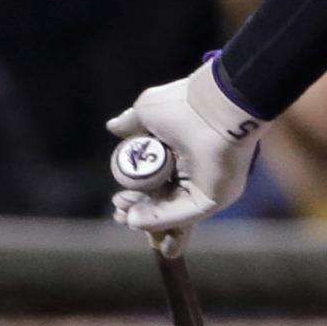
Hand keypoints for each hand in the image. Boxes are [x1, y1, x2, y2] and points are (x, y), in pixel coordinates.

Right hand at [106, 58, 264, 235]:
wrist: (214, 108)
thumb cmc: (183, 105)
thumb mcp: (147, 112)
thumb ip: (130, 124)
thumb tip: (112, 127)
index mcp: (181, 150)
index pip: (156, 178)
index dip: (135, 191)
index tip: (117, 197)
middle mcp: (194, 170)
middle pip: (163, 197)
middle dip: (139, 207)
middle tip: (118, 211)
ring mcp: (205, 187)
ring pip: (171, 208)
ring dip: (147, 216)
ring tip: (124, 217)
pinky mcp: (213, 198)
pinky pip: (184, 213)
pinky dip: (160, 219)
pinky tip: (136, 220)